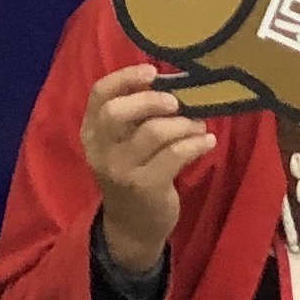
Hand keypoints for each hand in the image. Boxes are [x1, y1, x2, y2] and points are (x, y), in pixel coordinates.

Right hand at [79, 64, 215, 282]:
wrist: (131, 228)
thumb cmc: (130, 175)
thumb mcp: (119, 146)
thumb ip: (133, 117)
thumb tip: (170, 82)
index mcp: (92, 132)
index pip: (99, 95)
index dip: (125, 77)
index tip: (153, 71)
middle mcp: (101, 150)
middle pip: (118, 112)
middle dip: (151, 100)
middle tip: (176, 102)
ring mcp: (121, 170)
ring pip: (153, 132)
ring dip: (183, 123)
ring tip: (198, 124)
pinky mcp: (146, 187)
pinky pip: (175, 155)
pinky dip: (195, 143)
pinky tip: (207, 142)